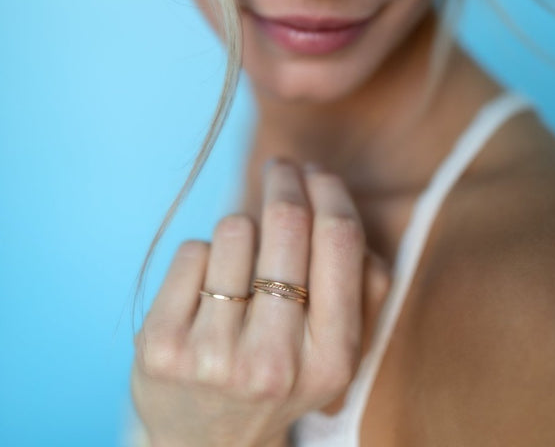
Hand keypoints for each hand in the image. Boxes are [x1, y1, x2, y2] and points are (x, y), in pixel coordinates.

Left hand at [131, 159, 390, 446]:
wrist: (208, 439)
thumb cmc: (278, 375)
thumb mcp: (334, 351)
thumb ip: (361, 287)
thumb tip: (336, 206)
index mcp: (331, 359)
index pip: (339, 240)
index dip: (329, 191)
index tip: (317, 172)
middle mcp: (273, 361)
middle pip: (286, 223)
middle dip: (284, 179)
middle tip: (281, 167)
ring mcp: (212, 356)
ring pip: (235, 230)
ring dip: (241, 231)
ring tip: (240, 267)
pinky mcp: (161, 347)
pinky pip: (192, 251)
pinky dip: (203, 256)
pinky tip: (205, 292)